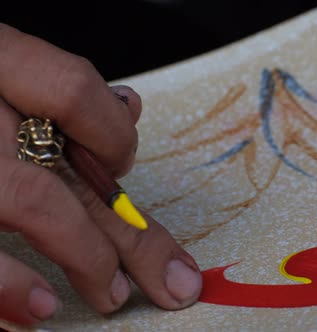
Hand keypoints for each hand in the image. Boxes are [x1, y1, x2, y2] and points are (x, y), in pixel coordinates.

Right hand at [0, 23, 200, 324]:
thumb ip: (52, 90)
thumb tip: (129, 107)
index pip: (74, 90)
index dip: (113, 133)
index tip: (124, 168)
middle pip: (68, 169)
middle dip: (132, 234)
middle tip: (172, 282)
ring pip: (26, 202)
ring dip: (80, 256)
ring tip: (110, 296)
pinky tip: (33, 311)